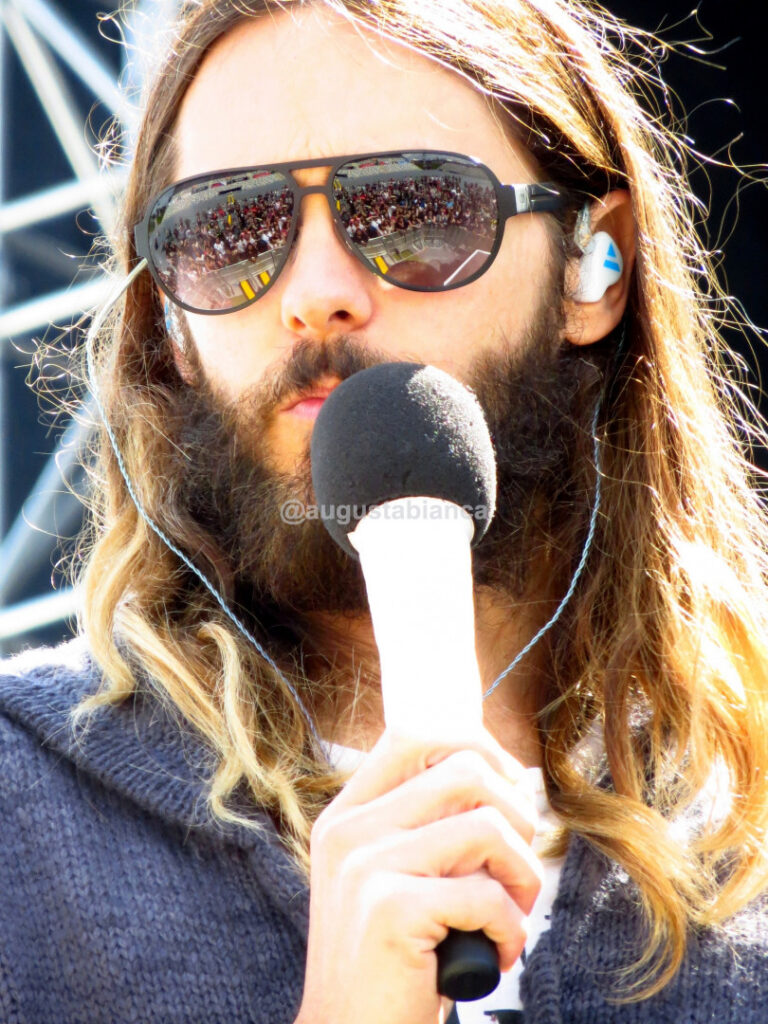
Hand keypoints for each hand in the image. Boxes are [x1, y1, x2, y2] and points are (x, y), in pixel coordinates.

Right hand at [295, 729, 542, 1023]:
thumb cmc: (393, 963)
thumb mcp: (394, 878)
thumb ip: (429, 826)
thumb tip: (510, 775)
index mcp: (347, 815)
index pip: (415, 734)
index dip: (476, 746)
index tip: (508, 786)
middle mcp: (349, 831)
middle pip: (465, 770)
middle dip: (516, 817)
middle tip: (515, 870)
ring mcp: (364, 867)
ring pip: (487, 826)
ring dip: (522, 876)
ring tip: (510, 915)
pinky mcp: (390, 909)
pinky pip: (487, 894)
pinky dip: (511, 930)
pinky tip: (494, 956)